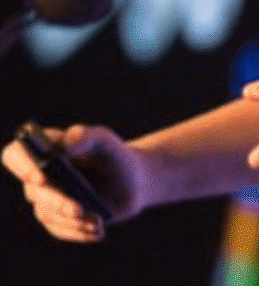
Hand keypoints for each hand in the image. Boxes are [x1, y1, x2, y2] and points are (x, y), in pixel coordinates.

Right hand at [2, 124, 149, 241]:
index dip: (22, 165)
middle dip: (57, 201)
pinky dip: (79, 232)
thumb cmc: (114, 157)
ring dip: (73, 220)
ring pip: (48, 214)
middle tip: (79, 209)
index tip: (42, 177)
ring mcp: (46, 199)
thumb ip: (88, 136)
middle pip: (34, 191)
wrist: (132, 183)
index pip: (15, 154)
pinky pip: (61, 230)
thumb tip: (67, 141)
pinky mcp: (57, 219)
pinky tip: (98, 231)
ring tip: (99, 220)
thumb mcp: (106, 142)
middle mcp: (39, 175)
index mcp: (45, 149)